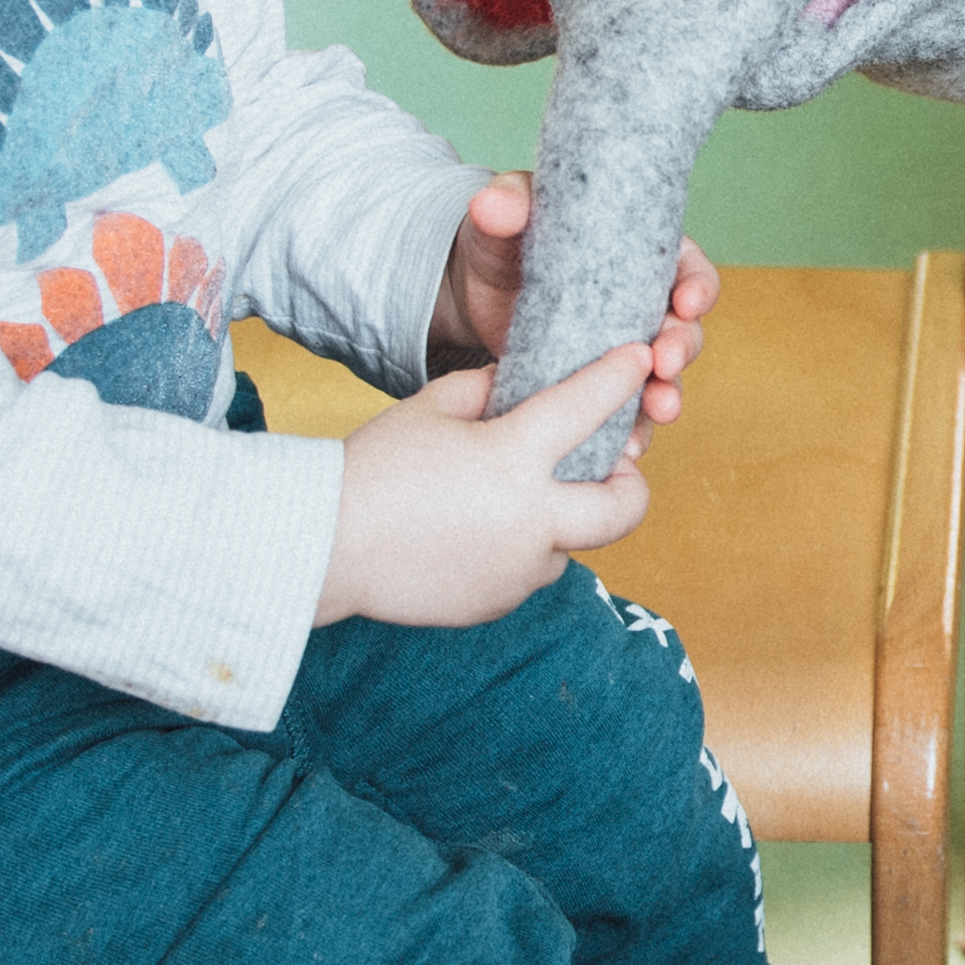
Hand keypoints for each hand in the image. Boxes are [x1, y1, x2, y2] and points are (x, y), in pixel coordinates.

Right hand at [313, 345, 652, 626]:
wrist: (326, 546)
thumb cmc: (374, 467)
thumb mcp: (429, 407)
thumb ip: (484, 388)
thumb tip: (514, 386)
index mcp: (513, 459)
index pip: (586, 408)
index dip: (619, 378)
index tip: (638, 361)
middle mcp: (531, 520)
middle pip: (625, 508)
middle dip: (633, 482)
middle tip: (615, 464)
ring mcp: (519, 570)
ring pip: (573, 543)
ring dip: (564, 517)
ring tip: (516, 496)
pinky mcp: (499, 603)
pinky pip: (530, 570)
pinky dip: (521, 547)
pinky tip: (477, 528)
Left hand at [434, 172, 720, 454]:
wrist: (469, 293)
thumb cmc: (500, 241)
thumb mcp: (504, 219)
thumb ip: (505, 204)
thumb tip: (492, 204)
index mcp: (636, 253)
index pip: (686, 265)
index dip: (697, 284)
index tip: (687, 301)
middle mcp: (639, 304)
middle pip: (683, 328)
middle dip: (682, 347)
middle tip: (664, 362)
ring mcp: (619, 351)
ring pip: (662, 377)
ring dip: (667, 395)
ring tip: (657, 409)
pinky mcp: (595, 387)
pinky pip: (624, 414)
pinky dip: (630, 431)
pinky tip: (622, 447)